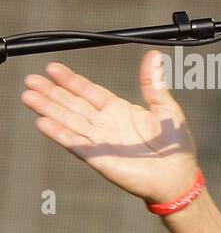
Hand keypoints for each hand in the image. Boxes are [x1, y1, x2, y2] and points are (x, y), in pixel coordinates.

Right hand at [20, 50, 198, 203]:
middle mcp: (105, 124)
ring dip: (49, 109)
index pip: (88, 92)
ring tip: (29, 97)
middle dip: (51, 92)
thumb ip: (153, 83)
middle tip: (31, 79)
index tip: (53, 68)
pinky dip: (59, 134)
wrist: (178, 176)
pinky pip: (76, 144)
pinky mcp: (98, 158)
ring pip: (69, 121)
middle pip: (72, 105)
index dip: (71, 80)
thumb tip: (154, 56)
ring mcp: (99, 141)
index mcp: (119, 110)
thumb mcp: (166, 108)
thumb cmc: (175, 146)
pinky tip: (43, 123)